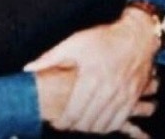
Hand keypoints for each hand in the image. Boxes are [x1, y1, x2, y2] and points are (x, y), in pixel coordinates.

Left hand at [26, 7, 160, 133]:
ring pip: (104, 124)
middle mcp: (109, 89)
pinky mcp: (133, 98)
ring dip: (90, 128)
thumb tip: (28, 69)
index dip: (63, 121)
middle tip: (65, 123)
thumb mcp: (74, 43)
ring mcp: (123, 96)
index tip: (55, 121)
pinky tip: (98, 123)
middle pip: (88, 121)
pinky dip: (107, 126)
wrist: (136, 37)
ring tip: (79, 124)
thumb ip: (50, 58)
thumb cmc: (102, 38)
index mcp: (91, 76)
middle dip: (74, 126)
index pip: (75, 111)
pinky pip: (120, 121)